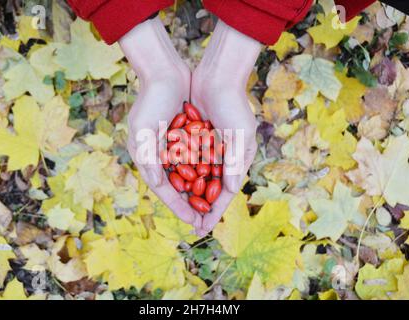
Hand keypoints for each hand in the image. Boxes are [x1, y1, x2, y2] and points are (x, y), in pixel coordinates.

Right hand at [119, 17, 201, 228]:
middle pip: (179, 188)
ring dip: (201, 193)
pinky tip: (220, 183)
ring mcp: (174, 148)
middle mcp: (161, 156)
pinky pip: (199, 160)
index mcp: (148, 158)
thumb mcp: (143, 128)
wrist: (165, 72)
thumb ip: (148, 157)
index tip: (194, 222)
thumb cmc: (152, 99)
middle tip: (206, 223)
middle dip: (192, 205)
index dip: (179, 207)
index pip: (165, 190)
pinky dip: (208, 172)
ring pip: (190, 177)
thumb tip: (157, 184)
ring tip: (215, 209)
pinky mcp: (187, 138)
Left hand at [191, 20, 261, 235]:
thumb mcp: (240, 134)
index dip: (214, 212)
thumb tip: (229, 190)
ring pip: (195, 178)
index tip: (203, 228)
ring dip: (187, 194)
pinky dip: (178, 173)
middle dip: (198, 207)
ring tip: (178, 211)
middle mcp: (221, 158)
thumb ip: (236, 162)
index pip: (224, 193)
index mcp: (235, 160)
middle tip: (190, 226)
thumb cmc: (233, 104)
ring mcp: (206, 149)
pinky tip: (168, 186)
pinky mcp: (192, 139)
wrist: (216, 77)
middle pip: (208, 189)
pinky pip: (184, 161)